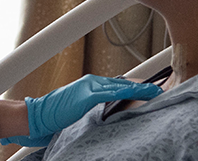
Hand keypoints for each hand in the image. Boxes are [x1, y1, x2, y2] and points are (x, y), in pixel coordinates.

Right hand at [16, 74, 161, 143]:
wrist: (37, 116)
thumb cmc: (54, 115)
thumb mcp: (78, 109)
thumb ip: (93, 106)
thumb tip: (107, 111)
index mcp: (89, 85)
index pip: (117, 84)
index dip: (135, 87)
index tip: (149, 90)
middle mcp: (91, 82)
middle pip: (123, 83)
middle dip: (142, 86)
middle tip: (160, 89)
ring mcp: (89, 86)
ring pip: (121, 86)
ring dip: (140, 89)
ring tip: (157, 92)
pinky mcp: (87, 95)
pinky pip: (112, 93)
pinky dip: (128, 93)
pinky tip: (140, 94)